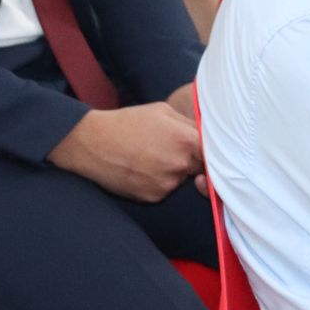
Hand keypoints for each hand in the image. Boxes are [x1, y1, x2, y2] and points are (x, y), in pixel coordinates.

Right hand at [47, 103, 203, 200]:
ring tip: (153, 156)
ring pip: (183, 179)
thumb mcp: (163, 111)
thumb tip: (209, 134)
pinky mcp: (152, 197)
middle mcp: (179, 165)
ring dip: (176, 171)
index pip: (216, 153)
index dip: (215, 152)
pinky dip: (160, 182)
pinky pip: (165, 190)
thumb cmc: (129, 122)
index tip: (211, 150)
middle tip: (175, 149)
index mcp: (186, 141)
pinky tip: (144, 168)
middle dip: (194, 161)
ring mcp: (166, 184)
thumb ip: (191, 124)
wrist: (93, 143)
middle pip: (202, 168)